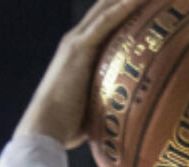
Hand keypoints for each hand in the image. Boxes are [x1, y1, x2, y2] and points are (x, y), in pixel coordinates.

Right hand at [16, 0, 138, 146]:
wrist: (45, 130)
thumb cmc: (66, 129)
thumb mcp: (90, 110)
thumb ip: (106, 104)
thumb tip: (126, 118)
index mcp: (78, 53)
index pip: (103, 25)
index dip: (121, 10)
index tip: (143, 5)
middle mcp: (75, 41)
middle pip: (105, 10)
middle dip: (125, 0)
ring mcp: (76, 42)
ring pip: (106, 9)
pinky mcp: (79, 49)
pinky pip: (105, 22)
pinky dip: (123, 8)